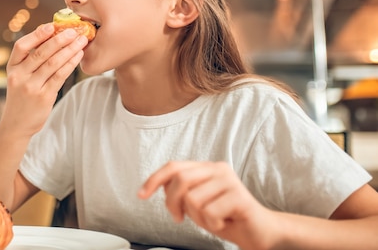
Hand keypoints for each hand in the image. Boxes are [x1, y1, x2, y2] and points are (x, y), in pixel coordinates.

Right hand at [0, 23, 87, 135]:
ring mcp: (31, 87)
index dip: (36, 35)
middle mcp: (19, 76)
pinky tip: (78, 56)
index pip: (21, 46)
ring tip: (81, 41)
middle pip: (41, 53)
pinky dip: (70, 64)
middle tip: (74, 31)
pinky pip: (60, 76)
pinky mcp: (43, 97)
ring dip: (69, 50)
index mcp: (12, 68)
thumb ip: (30, 61)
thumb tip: (52, 36)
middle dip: (60, 40)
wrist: (17, 124)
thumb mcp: (19, 77)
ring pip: (53, 63)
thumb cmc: (22, 96)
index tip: (51, 26)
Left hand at [138, 161, 276, 249]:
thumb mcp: (196, 204)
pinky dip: (212, 225)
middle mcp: (218, 168)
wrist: (258, 232)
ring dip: (197, 218)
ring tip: (212, 220)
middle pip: (180, 180)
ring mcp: (230, 181)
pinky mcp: (239, 196)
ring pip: (193, 199)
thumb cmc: (224, 218)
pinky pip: (209, 212)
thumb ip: (181, 191)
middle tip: (178, 218)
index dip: (154, 179)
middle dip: (172, 203)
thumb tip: (161, 185)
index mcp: (206, 167)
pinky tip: (223, 223)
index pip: (173, 166)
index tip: (141, 195)